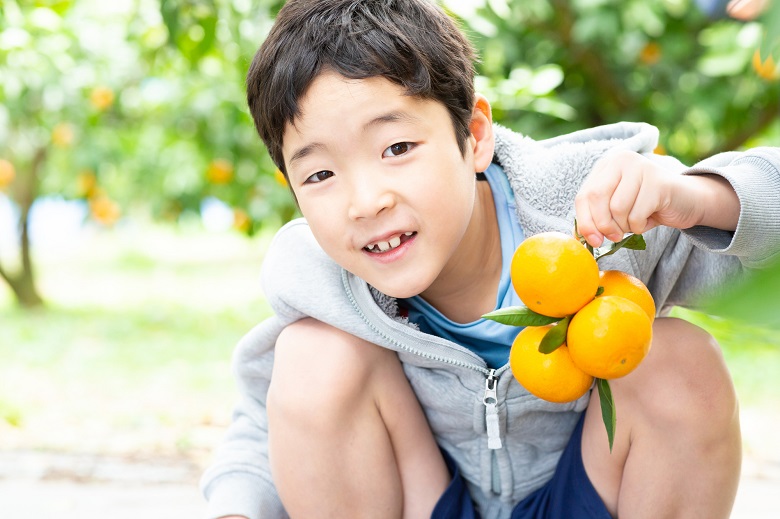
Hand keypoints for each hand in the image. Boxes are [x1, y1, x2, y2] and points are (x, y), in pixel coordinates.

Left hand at [574, 150, 737, 246]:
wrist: (688, 201)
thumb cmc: (647, 207)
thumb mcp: (616, 210)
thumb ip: (597, 217)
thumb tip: (578, 238)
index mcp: (607, 165)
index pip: (583, 196)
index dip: (584, 222)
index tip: (592, 241)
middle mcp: (621, 159)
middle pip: (596, 198)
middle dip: (602, 225)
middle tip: (613, 237)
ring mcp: (640, 167)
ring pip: (617, 208)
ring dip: (624, 226)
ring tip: (635, 222)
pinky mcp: (657, 181)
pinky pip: (636, 214)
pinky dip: (639, 226)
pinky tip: (648, 219)